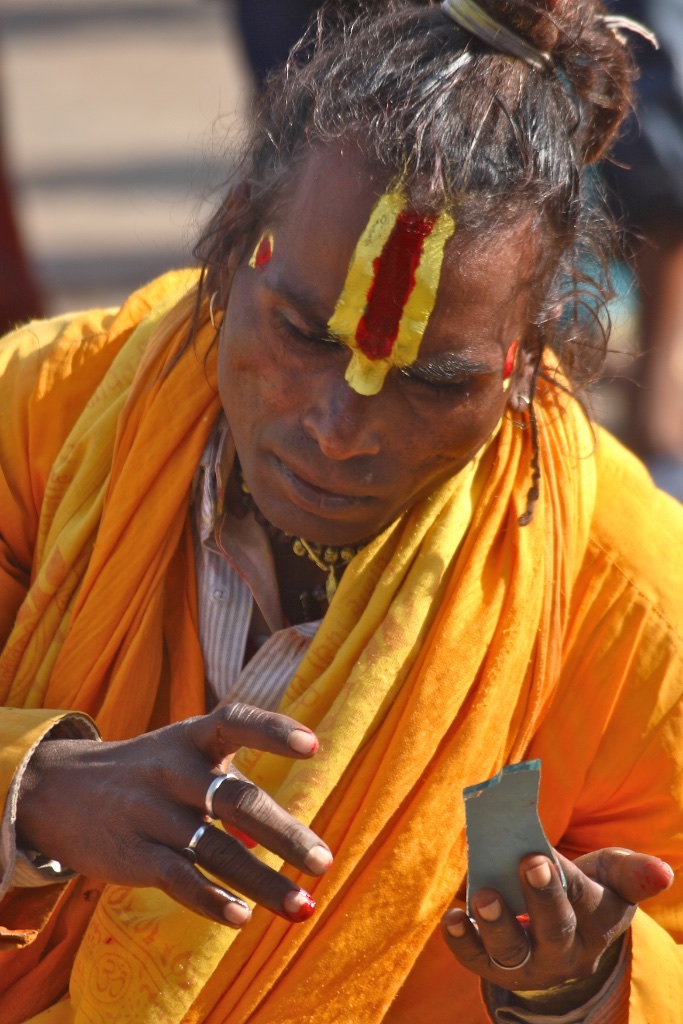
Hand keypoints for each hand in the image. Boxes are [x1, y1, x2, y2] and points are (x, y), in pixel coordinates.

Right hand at [16, 703, 331, 927]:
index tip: (314, 745)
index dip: (274, 731)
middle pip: (238, 800)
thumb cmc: (149, 771)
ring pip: (217, 849)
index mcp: (193, 737)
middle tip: (324, 862)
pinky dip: (211, 899)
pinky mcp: (133, 853)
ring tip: (301, 906)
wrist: (59, 789)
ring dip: (263, 881)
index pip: (236, 721)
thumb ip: (232, 786)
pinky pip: (178, 878)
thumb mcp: (185, 754)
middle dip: (285, 833)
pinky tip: (241, 917)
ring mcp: (151, 812)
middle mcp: (174, 770)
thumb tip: (282, 840)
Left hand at [442, 847, 673, 1010]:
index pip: (582, 902)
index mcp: (596, 925)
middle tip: (528, 862)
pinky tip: (452, 918)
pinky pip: (477, 960)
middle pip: (553, 930)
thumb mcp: (613, 879)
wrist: (564, 935)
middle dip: (540, 897)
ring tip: (484, 896)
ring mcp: (529, 964)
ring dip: (496, 924)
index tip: (543, 855)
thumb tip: (663, 872)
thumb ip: (632, 872)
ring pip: (513, 952)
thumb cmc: (587, 892)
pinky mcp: (496, 968)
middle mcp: (564, 953)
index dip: (562, 881)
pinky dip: (462, 941)